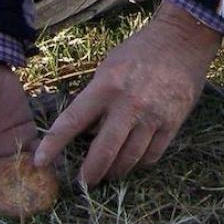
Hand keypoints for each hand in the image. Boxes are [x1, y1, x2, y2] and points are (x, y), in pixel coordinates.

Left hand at [33, 1, 220, 185]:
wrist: (183, 40)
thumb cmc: (141, 51)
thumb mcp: (109, 67)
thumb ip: (96, 97)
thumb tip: (87, 130)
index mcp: (106, 87)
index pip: (72, 122)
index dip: (53, 145)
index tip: (40, 162)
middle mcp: (129, 105)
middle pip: (103, 152)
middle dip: (89, 174)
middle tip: (83, 183)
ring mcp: (153, 116)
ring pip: (129, 159)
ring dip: (115, 172)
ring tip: (108, 175)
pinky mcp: (172, 123)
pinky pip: (152, 155)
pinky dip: (140, 164)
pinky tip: (133, 162)